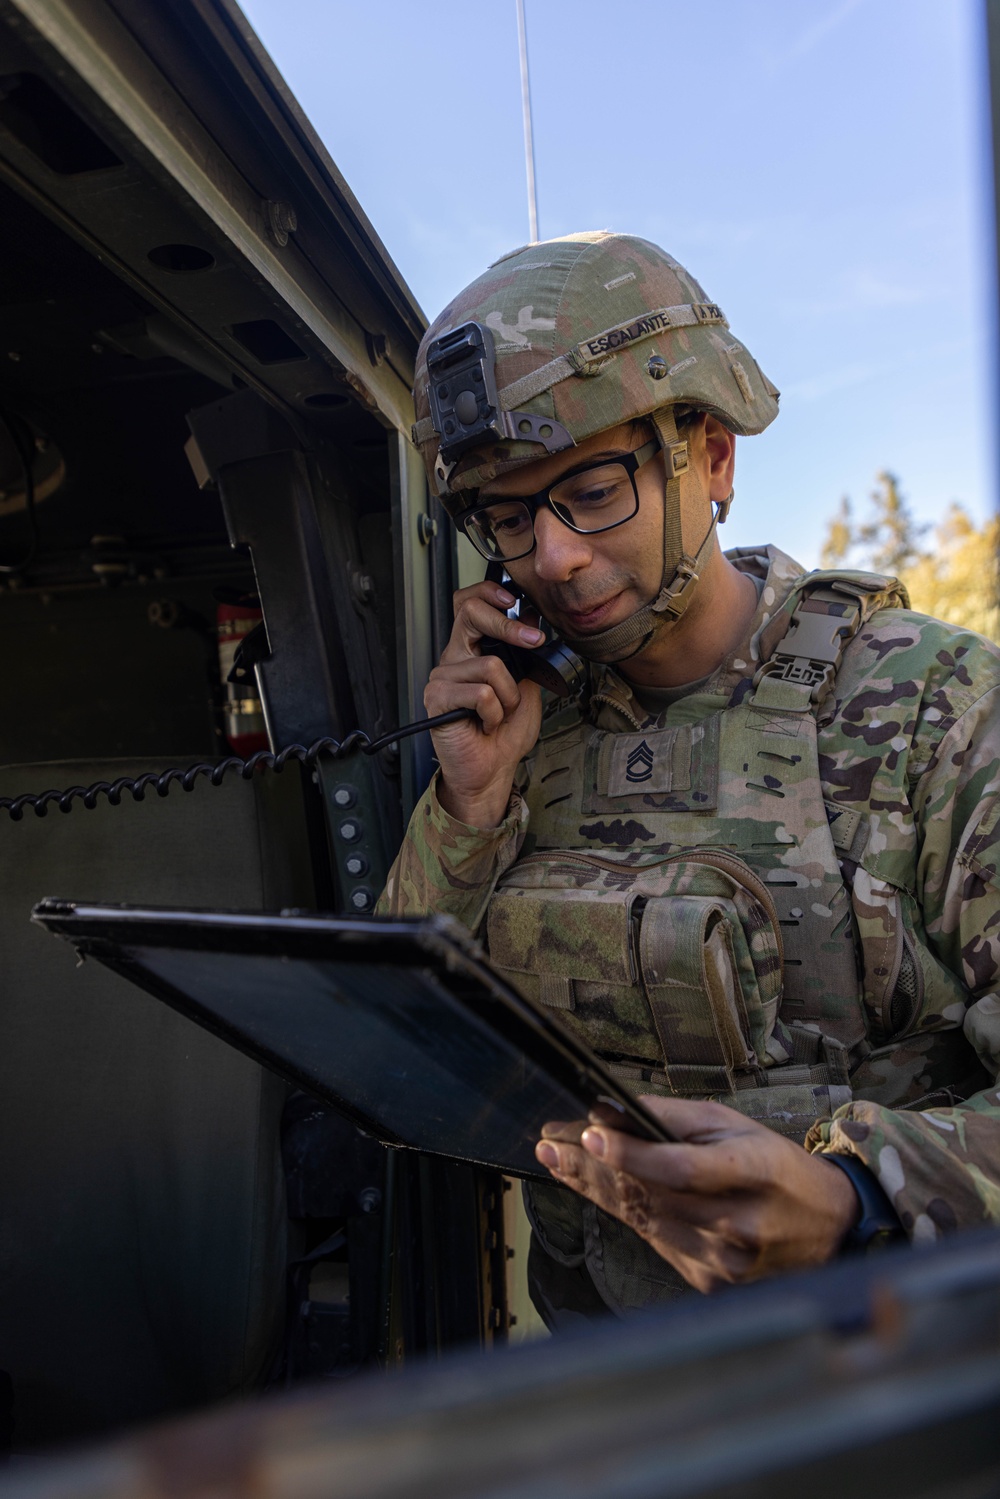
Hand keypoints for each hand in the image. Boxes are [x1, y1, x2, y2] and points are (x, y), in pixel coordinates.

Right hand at [425, 580, 544, 826]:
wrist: (492, 771)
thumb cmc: (505, 733)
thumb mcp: (527, 685)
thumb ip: (526, 652)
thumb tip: (531, 616)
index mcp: (472, 650)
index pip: (468, 603)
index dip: (488, 592)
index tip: (513, 599)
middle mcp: (454, 659)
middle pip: (470, 613)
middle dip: (507, 626)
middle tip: (532, 642)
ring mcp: (442, 677)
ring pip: (490, 664)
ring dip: (509, 696)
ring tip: (500, 714)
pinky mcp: (437, 699)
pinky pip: (480, 693)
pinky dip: (494, 713)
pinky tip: (485, 724)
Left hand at [535, 1097, 858, 1293]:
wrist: (826, 1225)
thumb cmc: (775, 1165)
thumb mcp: (735, 1125)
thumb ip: (673, 1118)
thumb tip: (614, 1110)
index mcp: (751, 1172)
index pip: (681, 1167)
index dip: (632, 1153)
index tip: (587, 1134)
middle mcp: (737, 1223)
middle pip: (650, 1196)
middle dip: (591, 1168)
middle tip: (550, 1145)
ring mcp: (724, 1261)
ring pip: (644, 1222)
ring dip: (595, 1189)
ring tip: (559, 1159)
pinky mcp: (712, 1281)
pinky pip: (658, 1243)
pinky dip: (627, 1214)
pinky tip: (598, 1190)